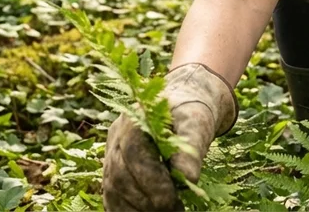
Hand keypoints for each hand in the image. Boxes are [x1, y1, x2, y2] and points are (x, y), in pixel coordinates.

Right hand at [102, 63, 237, 210]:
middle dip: (146, 199)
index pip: (134, 153)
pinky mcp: (112, 170)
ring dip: (137, 207)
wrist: (180, 107)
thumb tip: (189, 179)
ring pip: (113, 188)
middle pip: (120, 175)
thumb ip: (191, 148)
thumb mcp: (197, 124)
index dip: (150, 180)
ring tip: (165, 211)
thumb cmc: (190, 114)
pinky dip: (127, 209)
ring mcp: (111, 154)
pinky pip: (112, 195)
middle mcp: (116, 136)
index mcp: (135, 118)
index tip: (172, 198)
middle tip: (173, 210)